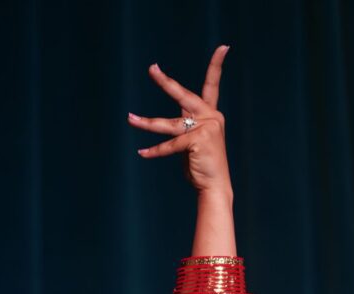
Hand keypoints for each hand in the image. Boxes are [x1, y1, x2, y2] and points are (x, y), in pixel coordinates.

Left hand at [127, 45, 231, 195]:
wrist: (215, 186)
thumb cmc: (202, 166)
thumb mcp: (194, 143)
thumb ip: (184, 130)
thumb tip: (165, 129)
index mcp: (211, 114)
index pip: (213, 86)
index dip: (217, 66)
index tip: (223, 47)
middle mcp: (210, 117)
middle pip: (184, 95)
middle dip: (165, 82)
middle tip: (152, 69)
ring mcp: (205, 127)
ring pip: (169, 124)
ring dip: (146, 123)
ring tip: (129, 118)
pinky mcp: (197, 141)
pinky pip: (170, 145)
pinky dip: (155, 151)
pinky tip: (142, 153)